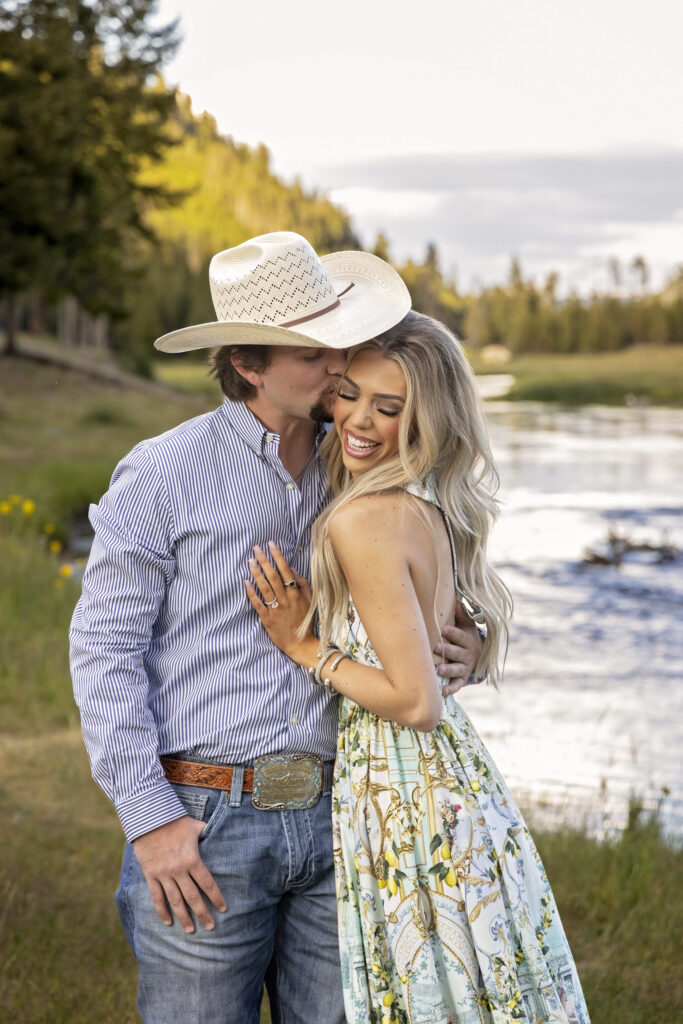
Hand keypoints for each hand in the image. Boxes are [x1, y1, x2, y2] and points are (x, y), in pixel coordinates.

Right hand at [132, 815, 226, 932]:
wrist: (150, 819)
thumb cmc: (175, 821)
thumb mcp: (195, 826)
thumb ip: (207, 832)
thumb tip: (220, 830)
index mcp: (192, 860)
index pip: (207, 884)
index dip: (216, 898)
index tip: (223, 909)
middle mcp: (179, 870)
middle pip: (193, 897)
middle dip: (203, 914)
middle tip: (210, 927)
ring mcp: (164, 875)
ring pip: (175, 901)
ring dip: (184, 917)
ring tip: (191, 930)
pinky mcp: (151, 875)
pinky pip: (157, 897)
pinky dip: (162, 911)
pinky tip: (168, 922)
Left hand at [245, 542, 313, 659]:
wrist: (300, 643)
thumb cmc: (304, 621)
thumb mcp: (310, 601)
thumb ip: (303, 584)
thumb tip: (293, 569)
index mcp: (296, 594)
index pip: (286, 570)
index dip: (278, 556)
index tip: (271, 544)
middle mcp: (285, 599)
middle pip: (273, 576)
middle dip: (264, 560)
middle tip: (256, 548)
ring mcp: (276, 609)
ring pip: (264, 587)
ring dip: (256, 573)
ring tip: (250, 561)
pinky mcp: (266, 619)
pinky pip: (257, 603)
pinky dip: (251, 593)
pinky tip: (246, 582)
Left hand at [433, 602, 483, 694]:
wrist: (479, 656)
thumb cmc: (466, 636)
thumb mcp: (468, 625)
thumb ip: (462, 614)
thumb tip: (456, 601)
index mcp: (468, 640)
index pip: (461, 636)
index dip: (453, 633)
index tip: (444, 629)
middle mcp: (467, 655)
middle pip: (457, 653)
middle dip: (447, 650)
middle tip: (436, 646)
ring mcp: (465, 668)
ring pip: (456, 669)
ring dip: (448, 669)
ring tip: (438, 669)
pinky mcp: (461, 679)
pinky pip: (457, 685)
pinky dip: (451, 689)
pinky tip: (442, 692)